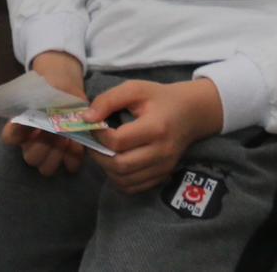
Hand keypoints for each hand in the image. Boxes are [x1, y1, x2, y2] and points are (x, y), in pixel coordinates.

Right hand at [3, 50, 88, 177]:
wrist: (68, 91)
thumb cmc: (51, 89)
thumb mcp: (44, 91)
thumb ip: (38, 104)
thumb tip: (44, 118)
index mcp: (21, 127)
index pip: (9, 138)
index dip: (18, 134)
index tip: (32, 123)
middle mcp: (31, 144)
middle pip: (30, 158)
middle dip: (45, 145)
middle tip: (55, 131)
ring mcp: (49, 152)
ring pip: (46, 169)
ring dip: (58, 154)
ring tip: (67, 138)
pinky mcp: (68, 155)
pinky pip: (70, 166)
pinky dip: (74, 156)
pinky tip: (78, 144)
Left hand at [87, 78, 223, 194]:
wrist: (191, 113)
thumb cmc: (159, 98)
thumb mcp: (134, 89)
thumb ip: (108, 100)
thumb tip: (86, 119)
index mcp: (156, 128)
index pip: (118, 141)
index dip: (98, 135)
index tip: (92, 125)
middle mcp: (162, 152)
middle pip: (120, 165)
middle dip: (99, 156)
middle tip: (92, 143)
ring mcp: (164, 167)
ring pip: (125, 180)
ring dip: (106, 169)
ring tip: (102, 152)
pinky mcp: (163, 175)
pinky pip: (134, 187)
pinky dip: (118, 178)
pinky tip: (115, 162)